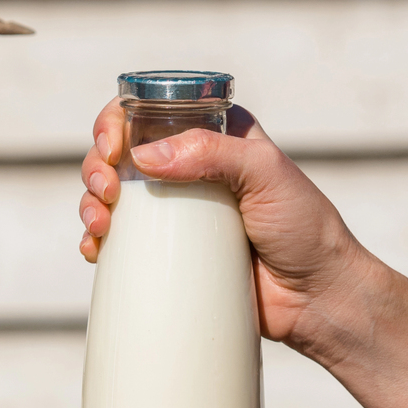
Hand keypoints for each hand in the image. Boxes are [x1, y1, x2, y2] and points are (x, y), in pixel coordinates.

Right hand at [77, 99, 407, 407]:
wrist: (316, 298)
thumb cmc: (304, 229)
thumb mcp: (267, 175)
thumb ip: (212, 153)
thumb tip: (143, 158)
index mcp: (214, 134)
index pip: (151, 110)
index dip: (118, 120)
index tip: (112, 146)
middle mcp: (188, 166)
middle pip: (120, 151)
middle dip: (97, 164)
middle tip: (107, 192)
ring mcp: (175, 210)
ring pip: (110, 193)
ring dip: (90, 202)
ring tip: (100, 224)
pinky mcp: (168, 249)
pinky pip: (119, 239)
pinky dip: (95, 240)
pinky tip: (96, 248)